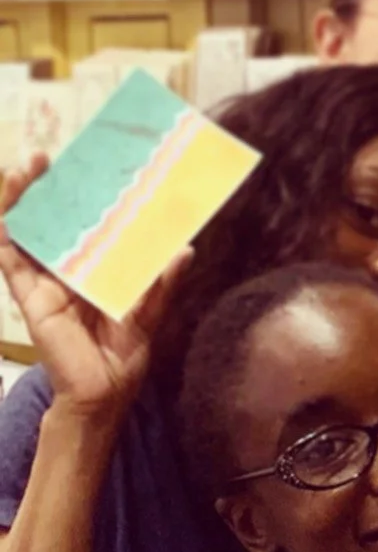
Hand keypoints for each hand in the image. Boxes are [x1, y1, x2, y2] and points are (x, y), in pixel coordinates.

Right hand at [0, 157, 176, 425]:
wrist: (104, 394)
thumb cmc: (123, 356)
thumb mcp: (147, 312)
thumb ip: (160, 280)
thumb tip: (186, 248)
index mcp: (90, 270)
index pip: (80, 225)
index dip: (77, 197)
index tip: (84, 165)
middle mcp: (62, 271)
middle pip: (47, 222)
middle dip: (43, 189)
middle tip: (46, 158)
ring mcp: (43, 283)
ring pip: (23, 233)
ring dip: (17, 201)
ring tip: (21, 170)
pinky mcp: (31, 298)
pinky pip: (10, 261)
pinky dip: (5, 235)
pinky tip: (4, 214)